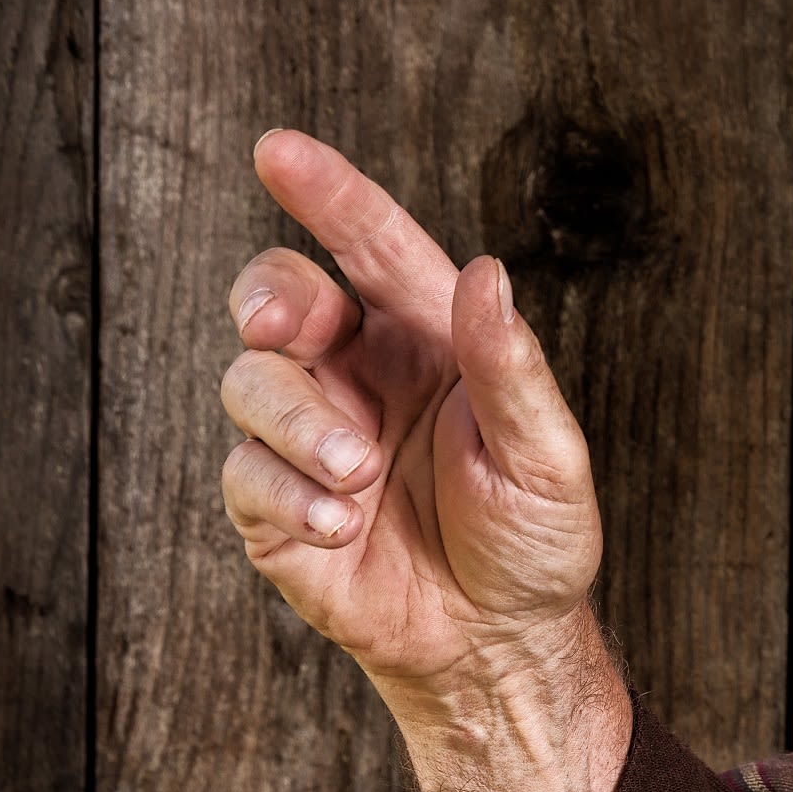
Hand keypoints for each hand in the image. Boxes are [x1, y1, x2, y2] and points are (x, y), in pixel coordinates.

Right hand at [219, 129, 627, 791]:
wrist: (499, 641)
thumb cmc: (535, 539)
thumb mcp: (548, 455)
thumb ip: (510, 367)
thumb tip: (486, 274)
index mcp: (430, 339)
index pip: (370, 246)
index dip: (326, 193)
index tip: (277, 150)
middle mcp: (361, 374)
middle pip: (279, 295)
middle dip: (271, 297)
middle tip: (291, 325)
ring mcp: (311, 437)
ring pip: (250, 381)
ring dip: (298, 421)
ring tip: (360, 474)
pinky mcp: (276, 506)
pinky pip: (244, 473)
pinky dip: (288, 492)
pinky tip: (341, 523)